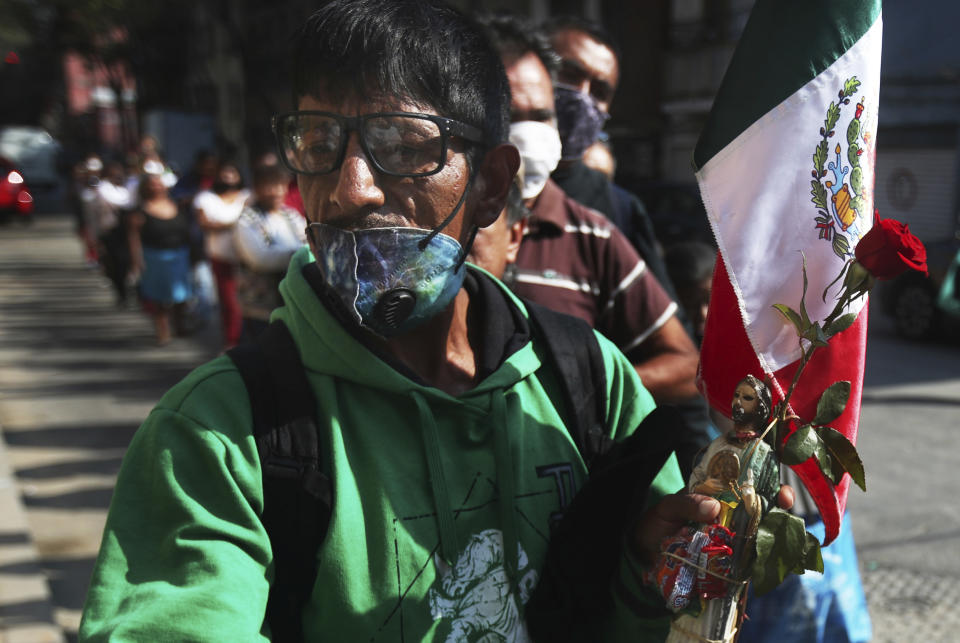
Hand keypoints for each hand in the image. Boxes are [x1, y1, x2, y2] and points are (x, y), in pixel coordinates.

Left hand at [631, 484, 794, 563]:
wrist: (645, 559)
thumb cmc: (656, 526)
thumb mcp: (666, 508)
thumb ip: (685, 503)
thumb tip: (713, 507)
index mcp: (715, 497)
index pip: (744, 484)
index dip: (764, 480)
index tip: (775, 481)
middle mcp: (729, 517)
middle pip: (761, 507)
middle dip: (778, 503)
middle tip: (785, 500)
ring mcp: (732, 540)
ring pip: (762, 532)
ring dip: (777, 528)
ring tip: (783, 524)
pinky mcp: (732, 563)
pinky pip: (754, 559)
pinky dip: (767, 556)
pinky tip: (775, 552)